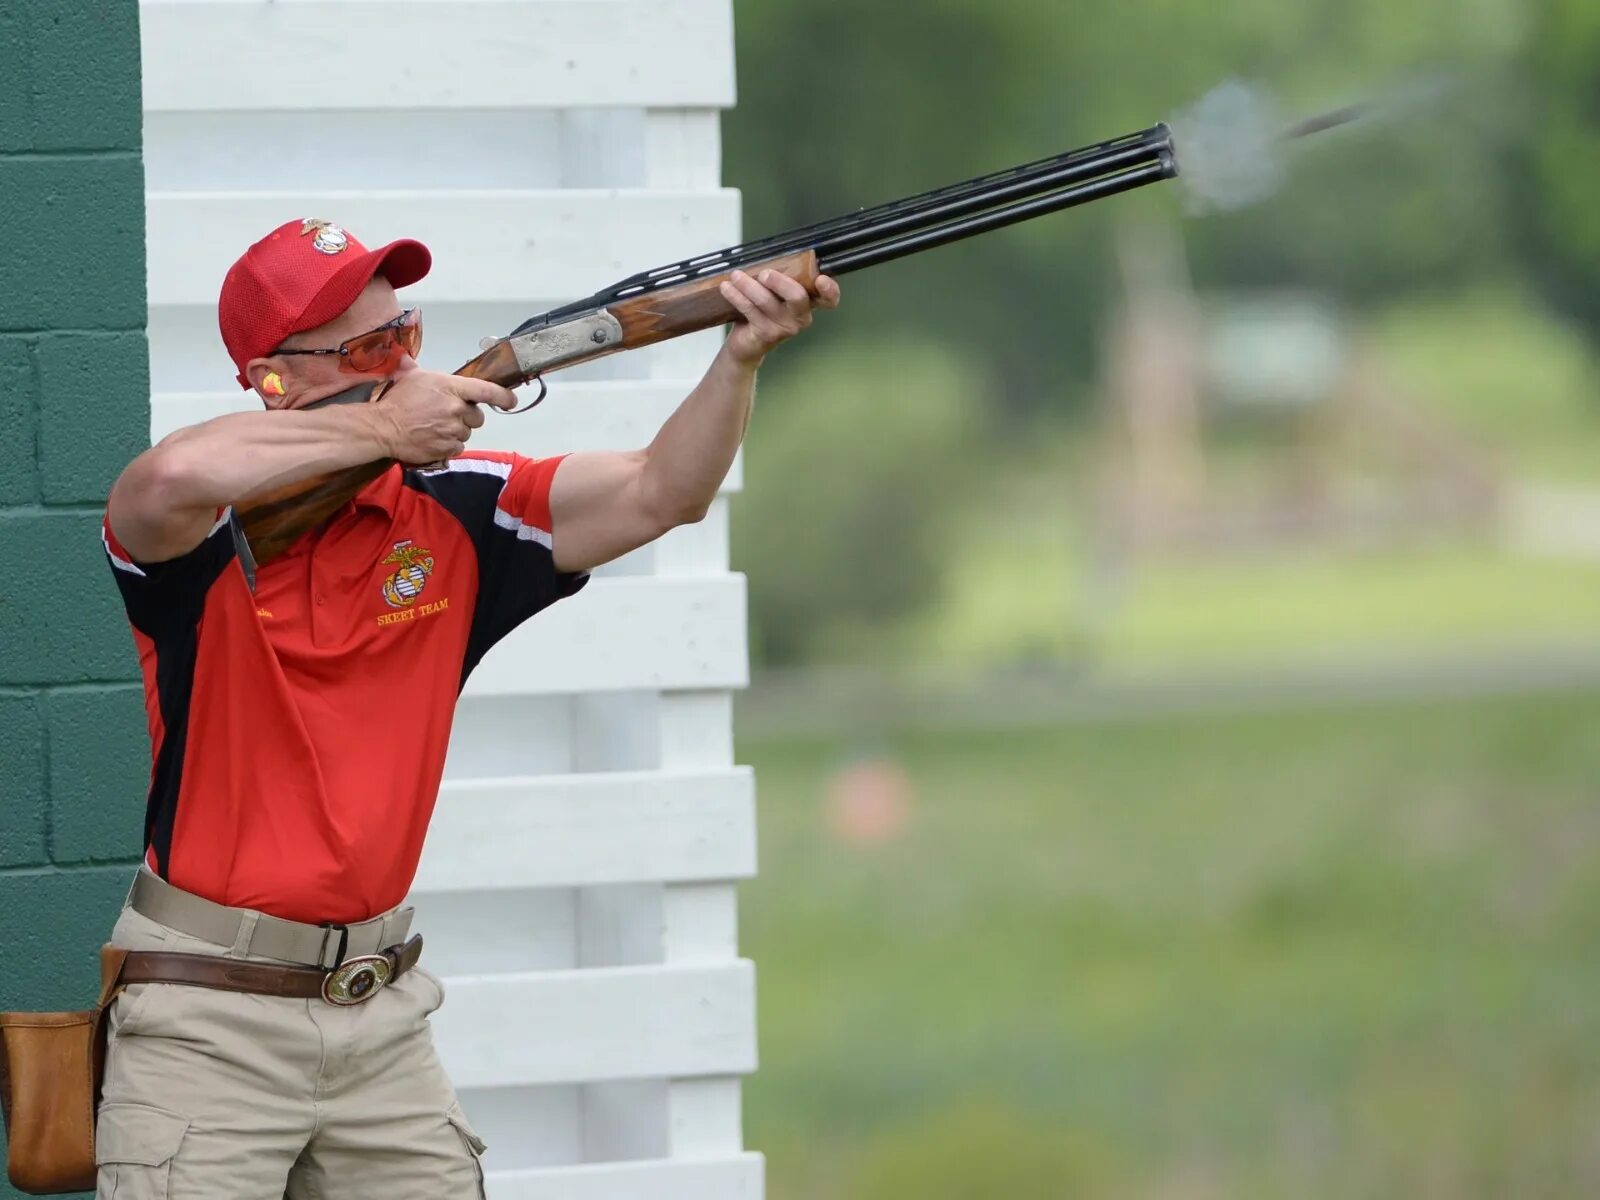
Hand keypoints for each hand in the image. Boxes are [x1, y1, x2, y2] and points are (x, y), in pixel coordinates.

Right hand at [367, 370, 518, 462]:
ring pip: (467, 433)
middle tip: (448, 415)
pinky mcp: (447, 447)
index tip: (511, 401)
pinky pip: (458, 447)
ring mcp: (452, 429)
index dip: (503, 397)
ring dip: (456, 431)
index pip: (487, 390)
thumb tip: (410, 360)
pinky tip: (434, 438)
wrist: (382, 427)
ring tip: (435, 426)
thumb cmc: (396, 401)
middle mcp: (455, 408)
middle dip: (467, 417)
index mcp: (450, 387)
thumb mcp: (411, 377)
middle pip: (478, 417)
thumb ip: (421, 369)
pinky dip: (449, 445)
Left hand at [719, 269, 840, 365]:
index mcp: (808, 304)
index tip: (821, 279)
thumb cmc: (763, 312)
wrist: (747, 345)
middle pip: (798, 297)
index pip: (828, 299)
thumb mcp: (774, 294)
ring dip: (749, 285)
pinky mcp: (766, 334)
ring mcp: (784, 328)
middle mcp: (800, 317)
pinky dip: (736, 296)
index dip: (830, 290)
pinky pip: (750, 310)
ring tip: (736, 275)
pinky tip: (727, 287)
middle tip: (764, 273)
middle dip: (780, 282)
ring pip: (767, 301)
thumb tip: (767, 255)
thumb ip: (778, 278)